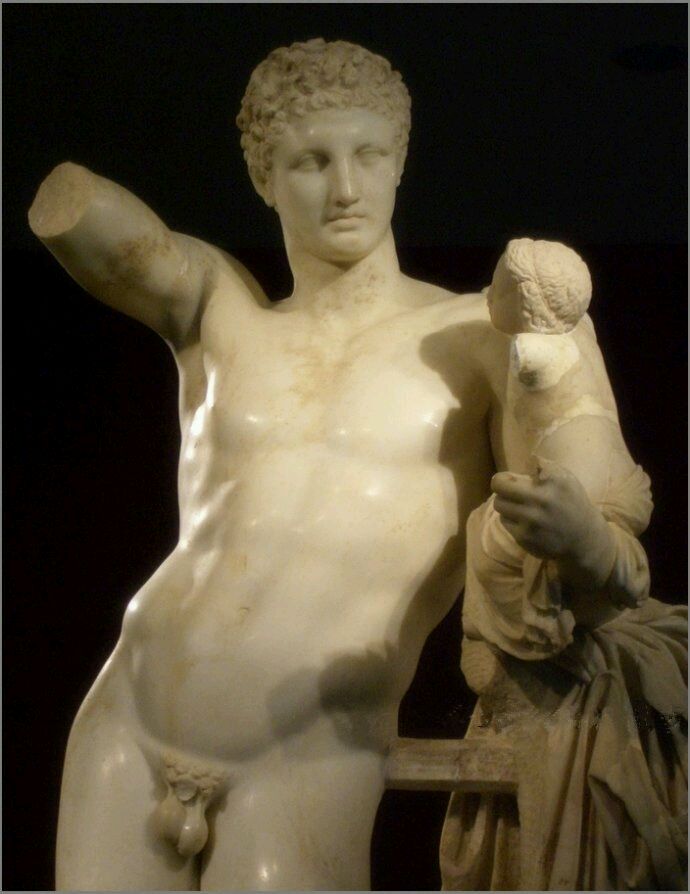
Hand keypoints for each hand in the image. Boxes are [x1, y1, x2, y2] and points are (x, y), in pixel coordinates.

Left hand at [491, 459, 614, 589]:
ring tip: (518, 504)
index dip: (507, 477)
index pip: (509, 475)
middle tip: (508, 489)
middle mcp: (541, 500)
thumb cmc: (572, 503)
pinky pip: (504, 522)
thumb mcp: (565, 477)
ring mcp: (531, 521)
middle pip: (498, 487)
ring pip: (499, 505)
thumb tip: (526, 459)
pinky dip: (511, 519)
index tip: (513, 480)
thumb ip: (544, 465)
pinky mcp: (524, 538)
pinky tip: (524, 520)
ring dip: (506, 503)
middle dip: (501, 486)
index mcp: (552, 481)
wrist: (583, 538)